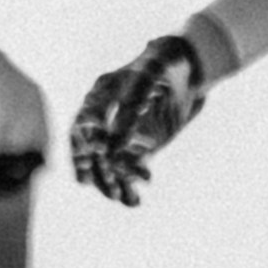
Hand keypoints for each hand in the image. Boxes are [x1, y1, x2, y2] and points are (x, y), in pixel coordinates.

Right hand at [70, 32, 213, 207]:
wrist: (185, 69)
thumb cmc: (160, 67)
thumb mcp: (145, 84)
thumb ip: (128, 113)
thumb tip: (114, 147)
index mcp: (98, 97)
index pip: (81, 127)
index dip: (82, 146)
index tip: (92, 160)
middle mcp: (104, 118)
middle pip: (91, 151)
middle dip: (97, 171)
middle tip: (108, 188)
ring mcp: (120, 133)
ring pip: (109, 163)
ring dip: (113, 183)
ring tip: (122, 199)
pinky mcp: (137, 146)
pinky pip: (128, 169)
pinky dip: (130, 185)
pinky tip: (134, 201)